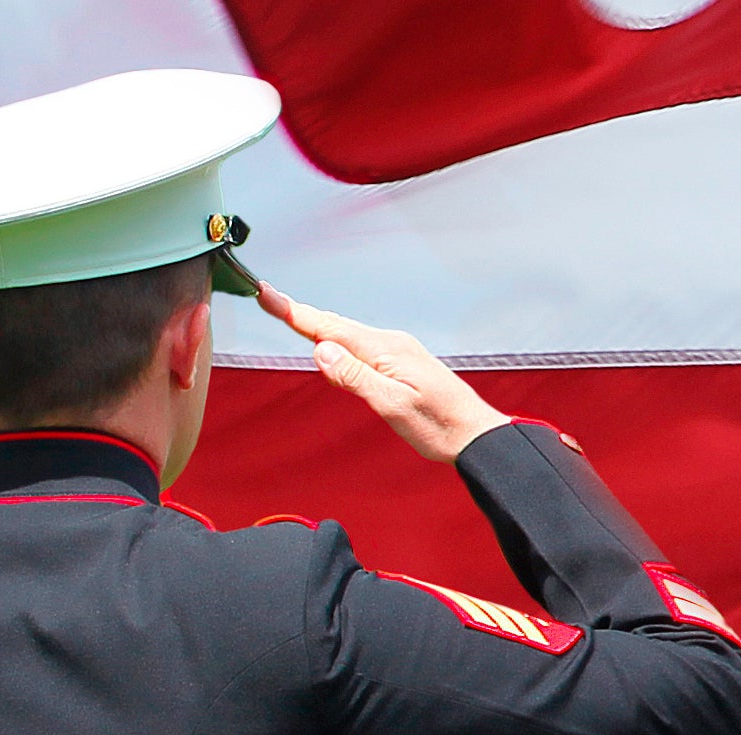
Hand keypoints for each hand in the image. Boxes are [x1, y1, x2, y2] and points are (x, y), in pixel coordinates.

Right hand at [259, 284, 513, 460]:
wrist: (475, 434)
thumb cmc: (437, 425)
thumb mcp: (391, 405)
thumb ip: (355, 377)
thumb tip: (320, 349)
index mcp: (385, 350)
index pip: (329, 327)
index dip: (295, 312)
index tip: (265, 294)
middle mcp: (391, 343)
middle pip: (336, 326)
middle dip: (302, 314)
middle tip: (269, 299)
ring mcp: (399, 351)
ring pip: (349, 336)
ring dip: (320, 327)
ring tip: (291, 314)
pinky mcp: (404, 363)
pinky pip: (363, 347)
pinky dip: (340, 341)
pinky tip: (333, 346)